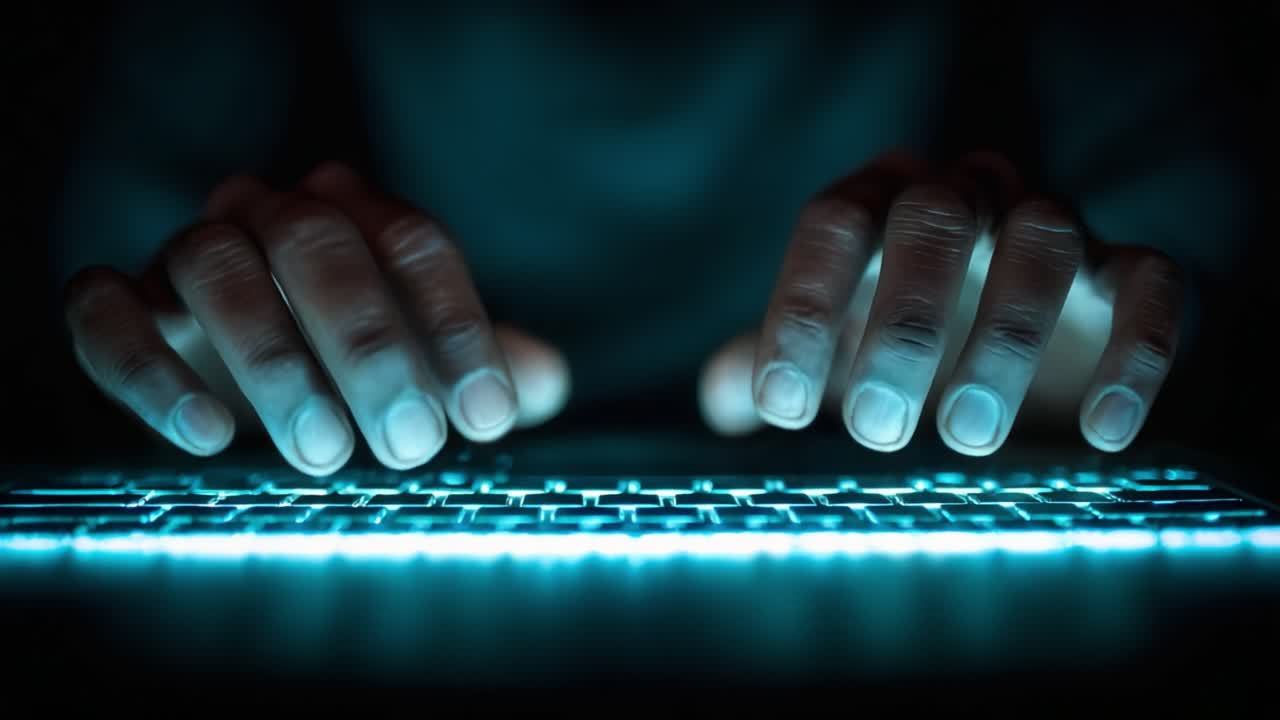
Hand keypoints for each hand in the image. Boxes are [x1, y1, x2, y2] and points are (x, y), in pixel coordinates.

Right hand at [64, 163, 569, 474]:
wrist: (240, 368)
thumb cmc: (351, 362)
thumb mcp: (424, 366)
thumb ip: (489, 368)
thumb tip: (545, 382)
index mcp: (355, 212)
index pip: (414, 243)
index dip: (456, 328)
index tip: (488, 418)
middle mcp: (268, 212)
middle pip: (319, 246)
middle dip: (370, 346)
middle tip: (411, 445)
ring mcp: (185, 251)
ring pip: (217, 270)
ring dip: (275, 363)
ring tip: (326, 453)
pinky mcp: (113, 303)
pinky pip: (107, 314)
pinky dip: (150, 370)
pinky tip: (206, 438)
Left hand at [699, 151, 1182, 454]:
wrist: (1015, 356)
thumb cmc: (896, 346)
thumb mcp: (829, 357)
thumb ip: (770, 368)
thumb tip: (726, 396)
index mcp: (881, 201)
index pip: (833, 223)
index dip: (801, 308)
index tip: (781, 408)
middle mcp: (965, 194)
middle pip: (933, 220)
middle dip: (902, 323)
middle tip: (875, 429)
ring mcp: (1052, 225)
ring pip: (1043, 241)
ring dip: (1004, 340)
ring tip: (966, 438)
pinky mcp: (1129, 274)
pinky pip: (1151, 286)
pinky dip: (1134, 354)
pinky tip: (1100, 436)